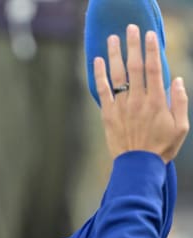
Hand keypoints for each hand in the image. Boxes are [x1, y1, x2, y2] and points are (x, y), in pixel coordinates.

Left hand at [94, 24, 188, 162]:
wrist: (138, 165)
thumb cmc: (162, 147)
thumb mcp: (181, 126)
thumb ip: (180, 101)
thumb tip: (175, 80)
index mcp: (157, 101)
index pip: (154, 69)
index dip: (151, 50)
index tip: (150, 35)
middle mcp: (138, 100)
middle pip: (134, 67)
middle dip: (133, 45)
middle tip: (131, 28)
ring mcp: (121, 107)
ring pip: (117, 75)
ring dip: (115, 54)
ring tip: (113, 38)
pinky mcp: (108, 114)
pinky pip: (103, 91)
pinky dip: (99, 75)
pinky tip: (98, 61)